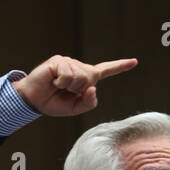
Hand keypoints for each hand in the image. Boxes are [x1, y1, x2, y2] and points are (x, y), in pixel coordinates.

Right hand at [11, 55, 137, 116]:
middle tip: (65, 91)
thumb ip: (89, 102)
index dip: (120, 67)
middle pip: (92, 78)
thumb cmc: (53, 103)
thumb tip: (94, 87)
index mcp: (85, 79)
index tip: (135, 61)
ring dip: (69, 86)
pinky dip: (61, 81)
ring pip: (81, 76)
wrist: (34, 100)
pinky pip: (68, 73)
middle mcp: (79, 68)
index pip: (105, 71)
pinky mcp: (59, 60)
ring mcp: (69, 62)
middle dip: (79, 89)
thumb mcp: (75, 108)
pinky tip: (53, 80)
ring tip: (58, 86)